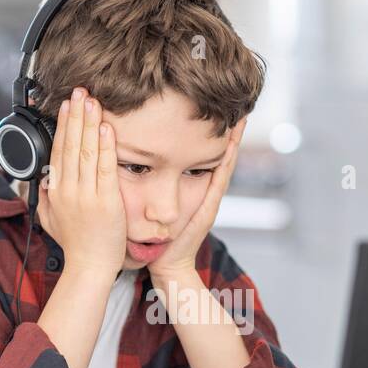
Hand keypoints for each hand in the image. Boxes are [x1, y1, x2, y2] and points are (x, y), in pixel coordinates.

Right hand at [37, 87, 125, 277]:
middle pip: (71, 145)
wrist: (89, 267)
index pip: (58, 152)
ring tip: (92, 101)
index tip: (67, 106)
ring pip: (86, 152)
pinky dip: (105, 147)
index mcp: (57, 192)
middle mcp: (69, 190)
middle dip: (75, 116)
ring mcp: (87, 196)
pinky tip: (106, 128)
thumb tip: (46, 179)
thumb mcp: (51, 220)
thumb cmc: (75, 245)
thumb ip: (47, 197)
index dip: (63, 126)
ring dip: (89, 124)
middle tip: (79, 92)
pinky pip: (104, 168)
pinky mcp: (106, 202)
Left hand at [147, 116, 246, 282]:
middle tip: (233, 101)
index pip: (199, 153)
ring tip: (240, 116)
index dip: (205, 131)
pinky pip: (220, 180)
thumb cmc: (156, 239)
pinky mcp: (209, 209)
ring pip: (223, 162)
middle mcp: (203, 190)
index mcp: (190, 187)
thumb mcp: (151, 205)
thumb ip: (146, 185)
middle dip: (226, 130)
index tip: (208, 104)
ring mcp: (209, 199)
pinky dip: (227, 162)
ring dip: (233, 140)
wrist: (167, 266)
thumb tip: (127, 161)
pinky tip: (231, 145)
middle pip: (217, 153)